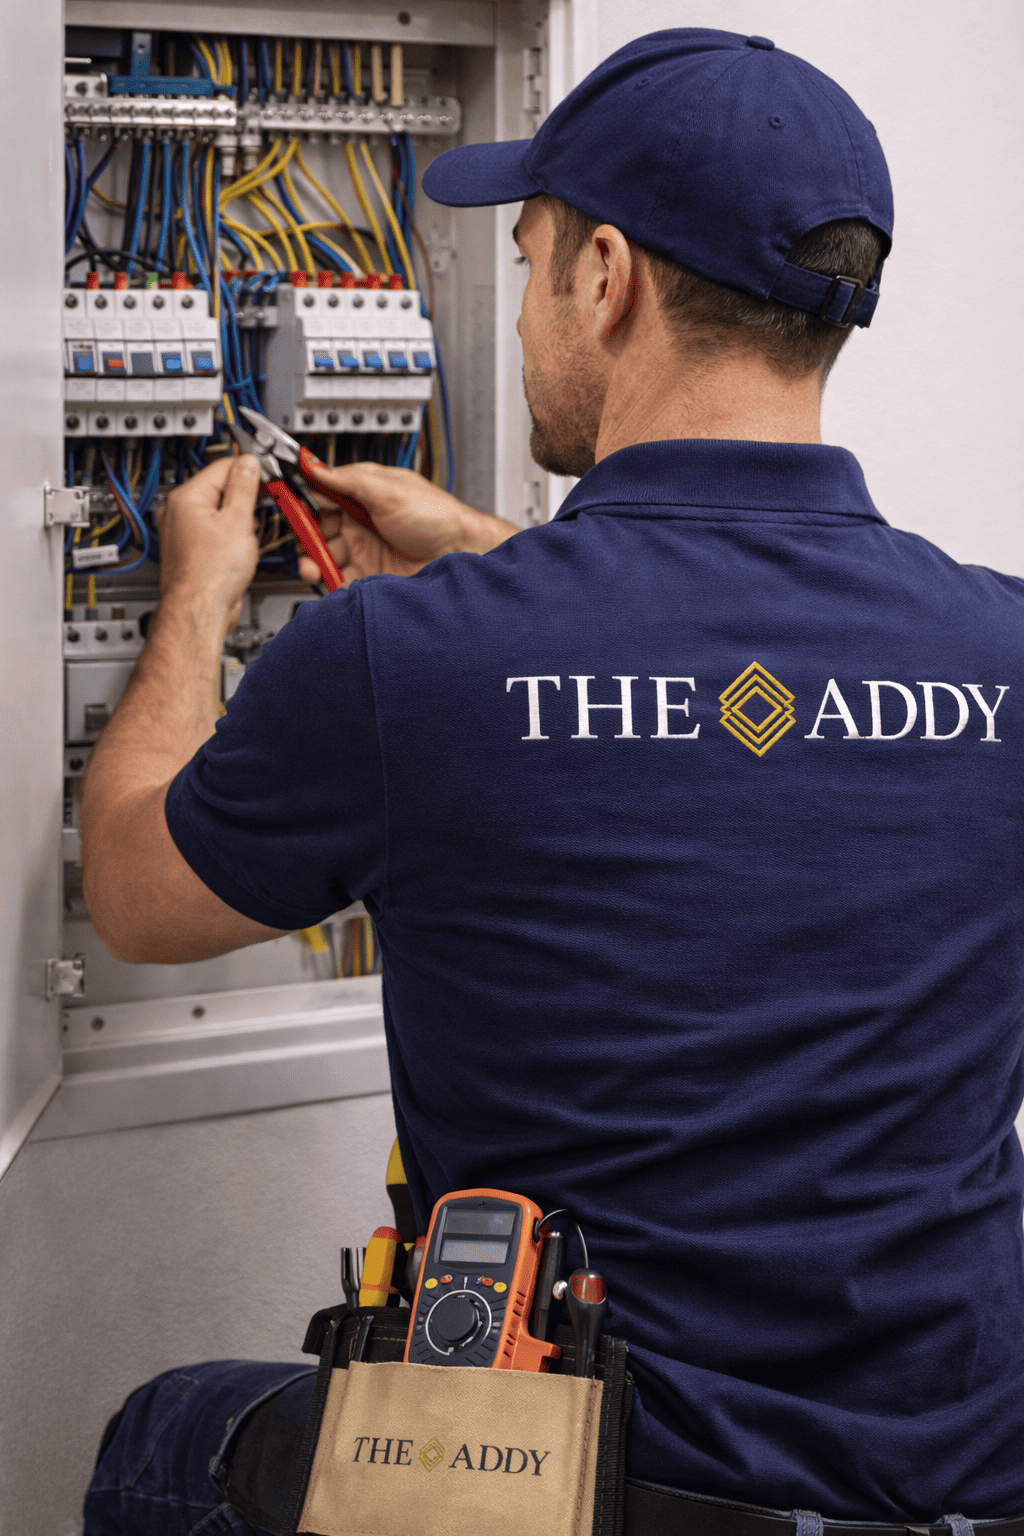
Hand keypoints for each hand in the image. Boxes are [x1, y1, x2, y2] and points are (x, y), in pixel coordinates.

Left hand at [156, 455, 261, 628]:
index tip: (269, 474)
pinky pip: (215, 533)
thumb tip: (248, 464)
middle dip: (245, 495)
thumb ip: (244, 487)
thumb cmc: (211, 573)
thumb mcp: (238, 520)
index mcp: (186, 498)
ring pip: (219, 513)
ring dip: (239, 518)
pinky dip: (231, 536)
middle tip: (267, 502)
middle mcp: (178, 513)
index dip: (250, 468)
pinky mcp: (193, 553)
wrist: (200, 611)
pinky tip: (241, 547)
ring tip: (251, 531)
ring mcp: (184, 534)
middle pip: (219, 489)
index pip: (222, 467)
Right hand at [297, 460, 519, 586]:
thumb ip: (348, 479)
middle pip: (318, 529)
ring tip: (312, 564)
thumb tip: (316, 467)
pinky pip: (338, 580)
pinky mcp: (369, 577)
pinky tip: (325, 578)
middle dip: (305, 535)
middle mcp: (361, 523)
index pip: (321, 495)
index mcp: (363, 496)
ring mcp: (364, 551)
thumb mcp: (388, 488)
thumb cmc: (437, 516)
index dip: (302, 499)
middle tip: (302, 540)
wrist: (459, 553)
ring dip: (312, 559)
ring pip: (324, 556)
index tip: (284, 503)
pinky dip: (327, 581)